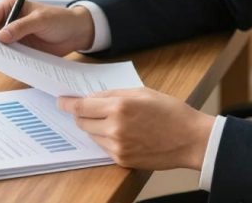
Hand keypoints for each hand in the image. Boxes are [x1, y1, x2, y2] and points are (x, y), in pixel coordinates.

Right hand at [0, 0, 94, 55]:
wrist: (75, 33)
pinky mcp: (20, 48)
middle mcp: (8, 20)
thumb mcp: (40, 20)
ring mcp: (13, 35)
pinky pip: (9, 55)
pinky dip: (8, 60)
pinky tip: (10, 65)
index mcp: (9, 6)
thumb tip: (0, 37)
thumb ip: (20, 27)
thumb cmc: (59, 19)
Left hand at [57, 87, 214, 169]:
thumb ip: (114, 95)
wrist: (190, 139)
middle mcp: (114, 128)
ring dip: (95, 127)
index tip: (61, 101)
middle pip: (82, 122)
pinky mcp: (122, 160)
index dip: (68, 103)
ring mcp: (117, 147)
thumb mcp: (142, 92)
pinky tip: (121, 132)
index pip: (82, 106)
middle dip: (81, 114)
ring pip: (92, 135)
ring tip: (112, 120)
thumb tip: (92, 98)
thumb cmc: (170, 112)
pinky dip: (106, 138)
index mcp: (119, 107)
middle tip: (86, 109)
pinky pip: (104, 147)